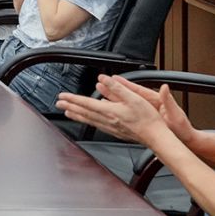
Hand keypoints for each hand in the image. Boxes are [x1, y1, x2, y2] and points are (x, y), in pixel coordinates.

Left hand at [55, 74, 177, 146]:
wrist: (155, 136)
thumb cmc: (148, 119)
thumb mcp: (133, 97)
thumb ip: (117, 88)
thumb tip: (103, 78)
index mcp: (110, 111)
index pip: (86, 103)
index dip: (73, 99)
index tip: (62, 96)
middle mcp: (107, 121)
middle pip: (84, 113)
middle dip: (70, 107)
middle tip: (59, 104)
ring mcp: (110, 128)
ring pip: (88, 120)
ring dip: (76, 115)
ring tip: (68, 113)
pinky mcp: (115, 132)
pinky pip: (96, 125)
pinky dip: (87, 121)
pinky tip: (88, 120)